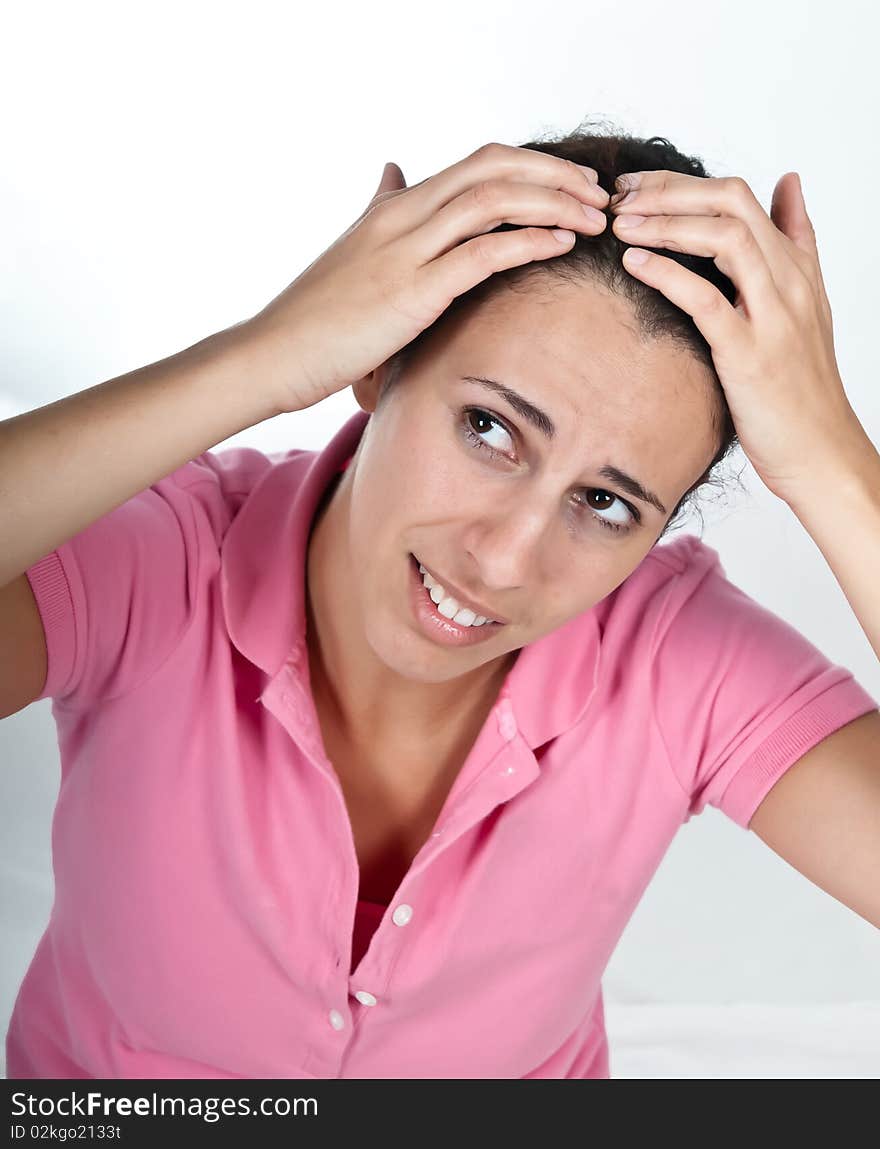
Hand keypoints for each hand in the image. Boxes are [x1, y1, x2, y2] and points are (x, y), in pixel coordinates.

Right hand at [245, 143, 609, 413]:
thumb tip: (393, 170)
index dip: (533, 167)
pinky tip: (562, 244)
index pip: (478, 164)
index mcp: (394, 208)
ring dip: (554, 204)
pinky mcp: (413, 291)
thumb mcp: (352, 249)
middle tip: (599, 195)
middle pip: (494, 167)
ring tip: (594, 218)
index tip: (572, 185)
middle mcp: (403, 216)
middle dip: (555, 175)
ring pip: (494, 200)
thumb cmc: (315, 317)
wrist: (272, 353)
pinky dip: (529, 241)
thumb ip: (380, 210)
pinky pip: (483, 252)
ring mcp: (406, 250)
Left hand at [608, 169, 867, 502]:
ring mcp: (771, 315)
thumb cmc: (802, 386)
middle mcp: (787, 281)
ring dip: (665, 222)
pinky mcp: (749, 354)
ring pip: (723, 238)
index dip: (682, 183)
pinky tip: (634, 263)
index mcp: (794, 267)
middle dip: (668, 191)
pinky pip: (707, 299)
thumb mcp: (805, 302)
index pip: (740, 195)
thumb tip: (788, 182)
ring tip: (620, 224)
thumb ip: (796, 240)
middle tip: (619, 197)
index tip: (636, 188)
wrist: (820, 449)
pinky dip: (668, 273)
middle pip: (730, 202)